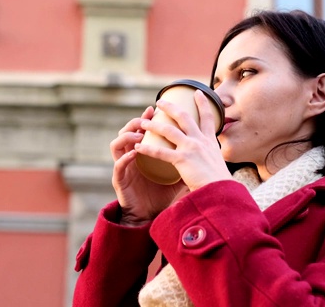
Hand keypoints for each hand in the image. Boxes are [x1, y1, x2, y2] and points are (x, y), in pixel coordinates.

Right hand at [110, 106, 188, 225]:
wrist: (149, 216)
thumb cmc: (161, 194)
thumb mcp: (176, 174)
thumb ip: (187, 162)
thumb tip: (207, 152)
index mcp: (144, 153)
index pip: (143, 130)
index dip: (147, 118)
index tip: (156, 108)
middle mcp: (131, 156)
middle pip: (128, 131)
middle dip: (136, 121)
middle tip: (147, 115)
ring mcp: (124, 167)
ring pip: (117, 144)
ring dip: (128, 136)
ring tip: (140, 133)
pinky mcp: (120, 180)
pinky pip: (118, 165)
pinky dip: (125, 157)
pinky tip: (134, 153)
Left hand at [135, 90, 232, 190]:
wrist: (221, 191)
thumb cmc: (219, 182)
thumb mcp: (218, 163)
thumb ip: (209, 157)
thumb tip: (206, 160)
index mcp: (210, 141)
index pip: (208, 116)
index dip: (203, 103)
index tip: (197, 92)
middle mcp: (200, 140)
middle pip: (184, 117)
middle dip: (170, 107)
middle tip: (160, 102)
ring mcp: (191, 148)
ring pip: (168, 130)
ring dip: (153, 125)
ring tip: (142, 122)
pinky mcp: (182, 159)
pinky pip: (160, 152)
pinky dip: (148, 149)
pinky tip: (138, 146)